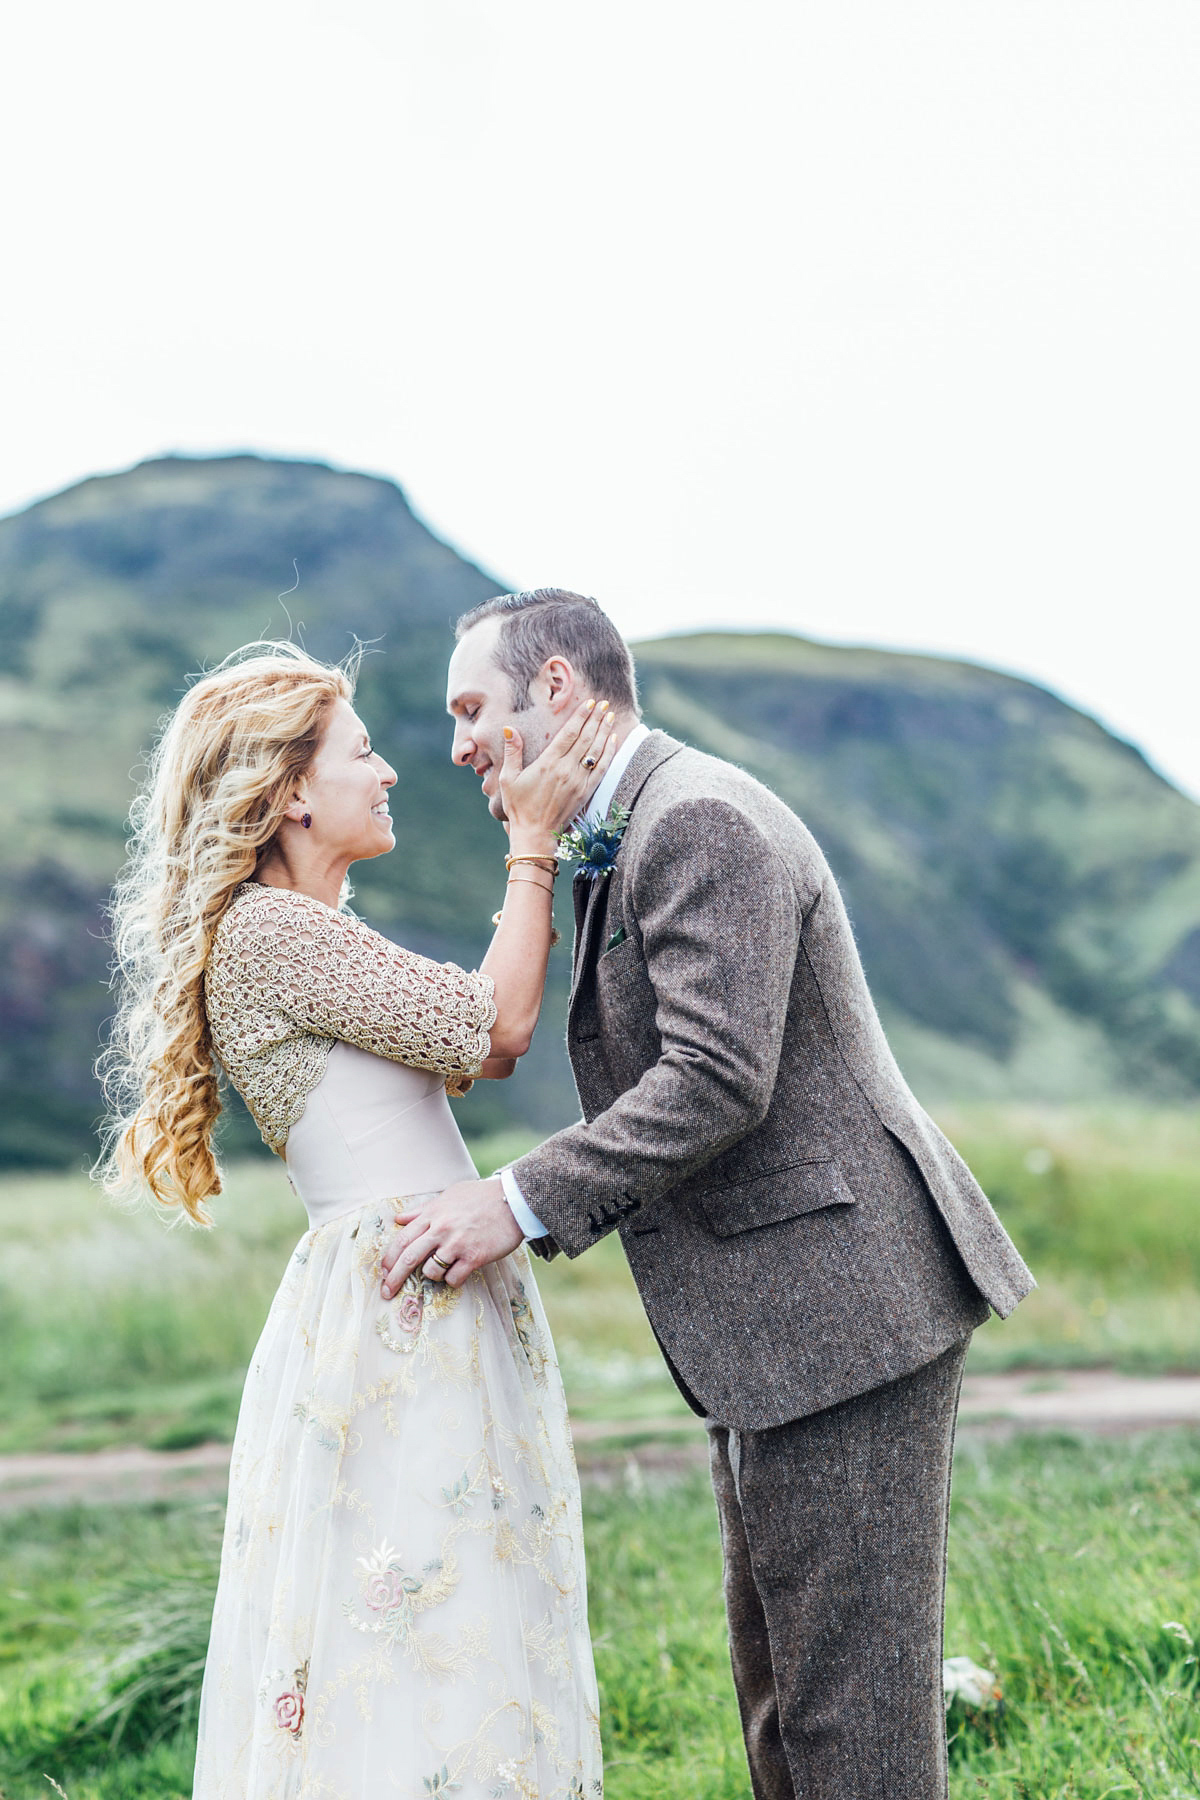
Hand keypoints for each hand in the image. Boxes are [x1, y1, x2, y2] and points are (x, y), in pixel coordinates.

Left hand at [380, 1177, 522, 1292]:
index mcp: (433, 1214)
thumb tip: (399, 1219)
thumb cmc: (481, 1197)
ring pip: (431, 1271)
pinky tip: (460, 1272)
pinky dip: (453, 1280)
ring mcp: (457, 1244)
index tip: (383, 1272)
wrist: (514, 1200)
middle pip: (409, 1258)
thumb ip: (423, 1210)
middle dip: (394, 1279)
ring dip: (433, 1275)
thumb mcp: (449, 1196)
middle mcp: (441, 1229)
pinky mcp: (474, 1256)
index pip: (402, 1239)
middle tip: (386, 1293)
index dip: (389, 1258)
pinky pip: (454, 1278)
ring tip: (444, 1268)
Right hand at [500, 697, 618, 840]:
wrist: (535, 834)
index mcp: (548, 764)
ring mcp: (578, 782)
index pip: (569, 733)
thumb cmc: (519, 806)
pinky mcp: (586, 793)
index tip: (590, 703)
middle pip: (586, 738)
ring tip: (610, 716)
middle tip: (604, 703)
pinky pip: (602, 769)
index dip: (580, 716)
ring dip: (604, 731)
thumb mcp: (508, 778)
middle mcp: (566, 770)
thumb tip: (510, 729)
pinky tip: (612, 740)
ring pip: (596, 751)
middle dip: (596, 718)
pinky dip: (609, 753)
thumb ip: (512, 752)